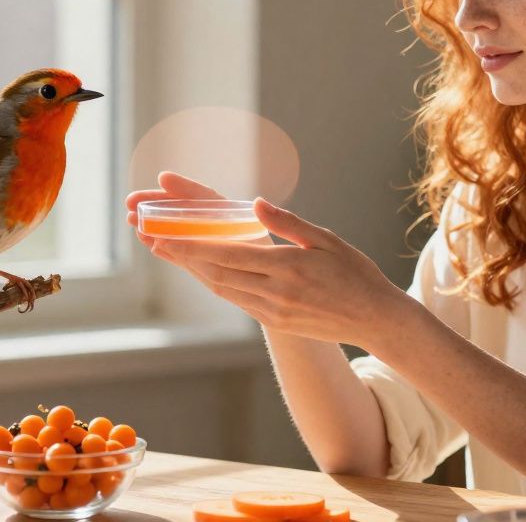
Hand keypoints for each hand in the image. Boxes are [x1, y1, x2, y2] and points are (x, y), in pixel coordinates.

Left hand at [128, 174, 412, 348]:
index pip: (226, 255)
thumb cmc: (356, 273)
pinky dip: (215, 283)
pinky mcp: (275, 321)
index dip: (190, 246)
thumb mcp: (327, 240)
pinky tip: (202, 271)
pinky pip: (236, 299)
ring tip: (168, 251)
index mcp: (287, 268)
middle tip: (150, 238)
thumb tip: (254, 204)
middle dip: (180, 256)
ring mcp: (273, 310)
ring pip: (221, 288)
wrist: (375, 320)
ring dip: (192, 270)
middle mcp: (274, 292)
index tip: (162, 236)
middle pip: (215, 273)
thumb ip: (288, 223)